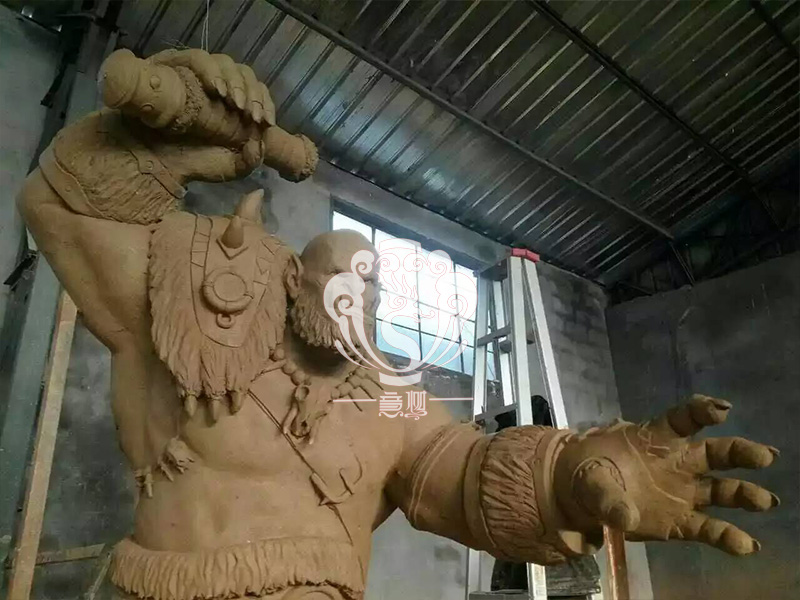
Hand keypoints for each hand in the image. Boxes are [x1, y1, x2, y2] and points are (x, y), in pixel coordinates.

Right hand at [98, 48, 315, 182]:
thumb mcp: (228, 167)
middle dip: (253, 94)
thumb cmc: (188, 163)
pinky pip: (196, 57)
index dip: (264, 102)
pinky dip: (210, 71)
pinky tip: (216, 90)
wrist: (151, 163)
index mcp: (232, 106)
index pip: (255, 91)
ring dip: (236, 82)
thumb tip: (261, 143)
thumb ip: (250, 159)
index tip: (266, 122)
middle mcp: (215, 87)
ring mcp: (194, 75)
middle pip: (243, 73)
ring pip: (225, 62)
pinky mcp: (171, 66)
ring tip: (236, 104)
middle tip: (252, 116)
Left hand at [554, 395, 778, 554]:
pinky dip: (727, 537)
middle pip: (716, 453)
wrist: (582, 498)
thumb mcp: (591, 477)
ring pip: (721, 490)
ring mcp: (682, 492)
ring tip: (766, 501)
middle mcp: (678, 462)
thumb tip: (625, 517)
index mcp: (657, 438)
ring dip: (744, 494)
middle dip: (742, 452)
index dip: (702, 411)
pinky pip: (708, 528)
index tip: (722, 410)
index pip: (684, 419)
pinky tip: (747, 545)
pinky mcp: (679, 521)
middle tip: (766, 456)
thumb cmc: (590, 472)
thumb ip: (608, 495)